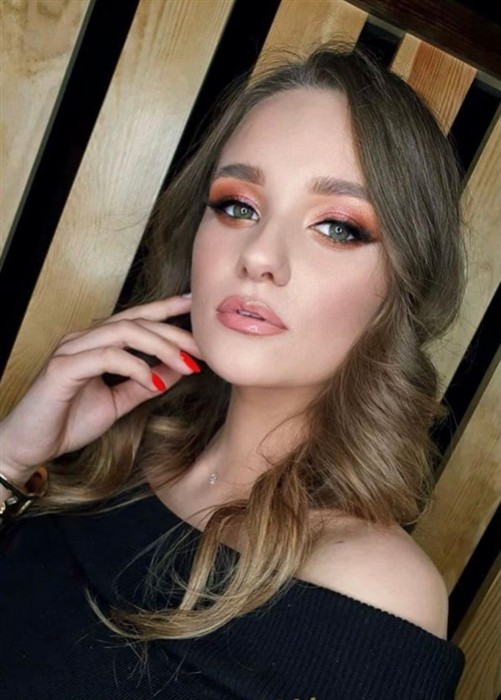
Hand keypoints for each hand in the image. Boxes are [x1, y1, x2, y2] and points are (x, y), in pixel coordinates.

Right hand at [0, 295, 202, 476]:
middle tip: (205, 348)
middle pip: (137, 321)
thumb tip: (178, 369)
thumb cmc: (67, 421)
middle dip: (175, 332)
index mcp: (97, 343)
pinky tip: (153, 380)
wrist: (29, 446)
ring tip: (187, 364)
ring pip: (124, 331)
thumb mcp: (118, 401)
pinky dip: (135, 366)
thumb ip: (145, 383)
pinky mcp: (63, 367)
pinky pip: (107, 356)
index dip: (167, 308)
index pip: (138, 317)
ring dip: (161, 346)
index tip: (196, 306)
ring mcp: (72, 349)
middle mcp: (84, 338)